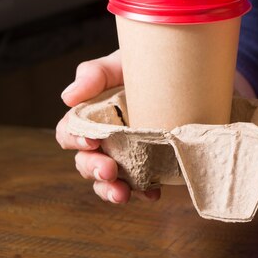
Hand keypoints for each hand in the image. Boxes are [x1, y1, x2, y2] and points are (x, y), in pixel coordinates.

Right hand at [55, 50, 160, 203]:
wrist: (189, 74)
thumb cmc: (148, 66)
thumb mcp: (122, 63)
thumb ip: (95, 73)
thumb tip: (68, 97)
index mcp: (92, 115)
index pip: (70, 132)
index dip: (73, 139)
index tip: (90, 140)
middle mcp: (105, 139)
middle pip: (86, 162)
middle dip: (93, 169)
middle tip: (109, 170)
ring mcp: (128, 154)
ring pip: (108, 180)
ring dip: (111, 190)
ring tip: (123, 194)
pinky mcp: (151, 165)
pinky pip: (141, 186)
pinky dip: (143, 192)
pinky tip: (152, 193)